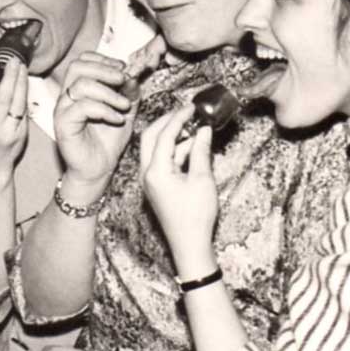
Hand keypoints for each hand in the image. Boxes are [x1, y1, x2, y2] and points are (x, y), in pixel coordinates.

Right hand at [0, 53, 27, 178]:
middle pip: (3, 95)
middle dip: (9, 74)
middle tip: (14, 59)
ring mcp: (7, 132)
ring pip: (17, 102)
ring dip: (20, 82)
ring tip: (21, 67)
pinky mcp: (21, 136)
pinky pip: (24, 112)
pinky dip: (24, 96)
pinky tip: (25, 84)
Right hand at [53, 36, 162, 191]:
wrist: (98, 169)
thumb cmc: (108, 142)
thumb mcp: (125, 111)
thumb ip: (130, 92)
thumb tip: (135, 73)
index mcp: (78, 89)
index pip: (82, 60)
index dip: (103, 59)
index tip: (123, 70)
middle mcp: (67, 97)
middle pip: (77, 66)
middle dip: (105, 69)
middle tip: (123, 81)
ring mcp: (63, 110)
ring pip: (80, 85)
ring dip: (108, 92)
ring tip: (124, 106)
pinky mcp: (63, 125)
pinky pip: (82, 107)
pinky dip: (104, 110)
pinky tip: (117, 119)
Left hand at [140, 105, 218, 272]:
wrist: (188, 244)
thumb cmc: (196, 215)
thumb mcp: (202, 179)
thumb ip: (200, 151)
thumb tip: (203, 129)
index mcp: (155, 171)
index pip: (164, 135)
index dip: (179, 117)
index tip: (192, 106)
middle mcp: (147, 173)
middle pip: (151, 137)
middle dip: (168, 121)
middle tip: (187, 111)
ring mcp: (150, 180)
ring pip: (156, 148)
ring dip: (174, 136)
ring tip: (195, 127)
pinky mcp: (156, 185)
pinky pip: (161, 160)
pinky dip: (175, 150)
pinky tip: (192, 146)